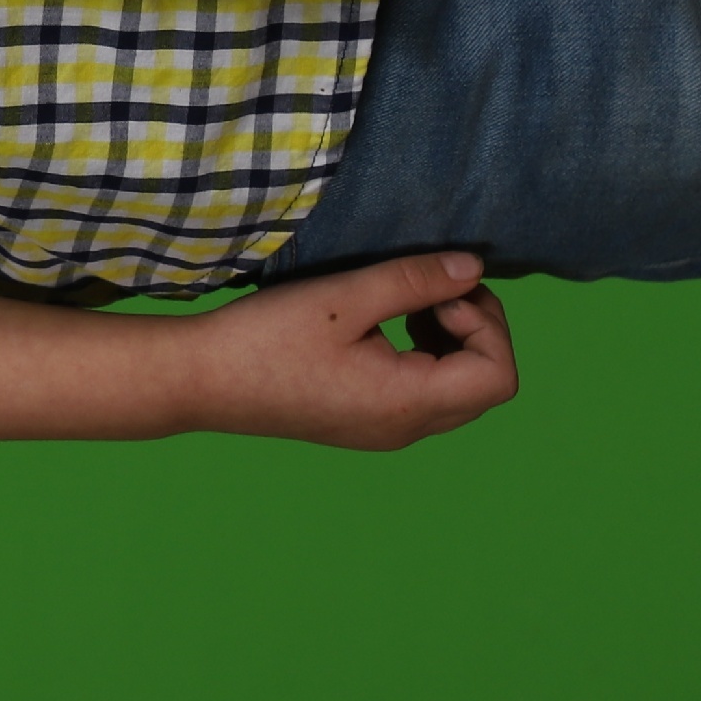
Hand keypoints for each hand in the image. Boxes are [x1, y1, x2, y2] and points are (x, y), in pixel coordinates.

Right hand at [176, 251, 520, 448]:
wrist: (202, 381)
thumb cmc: (268, 338)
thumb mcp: (345, 297)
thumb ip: (415, 281)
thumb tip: (474, 269)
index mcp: (408, 402)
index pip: (498, 376)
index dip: (487, 325)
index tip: (438, 292)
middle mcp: (405, 429)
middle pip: (485, 385)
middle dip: (475, 329)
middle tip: (431, 290)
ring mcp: (385, 431)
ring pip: (458, 391)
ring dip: (451, 342)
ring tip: (406, 305)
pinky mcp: (365, 423)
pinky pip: (425, 395)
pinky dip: (425, 357)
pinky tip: (385, 325)